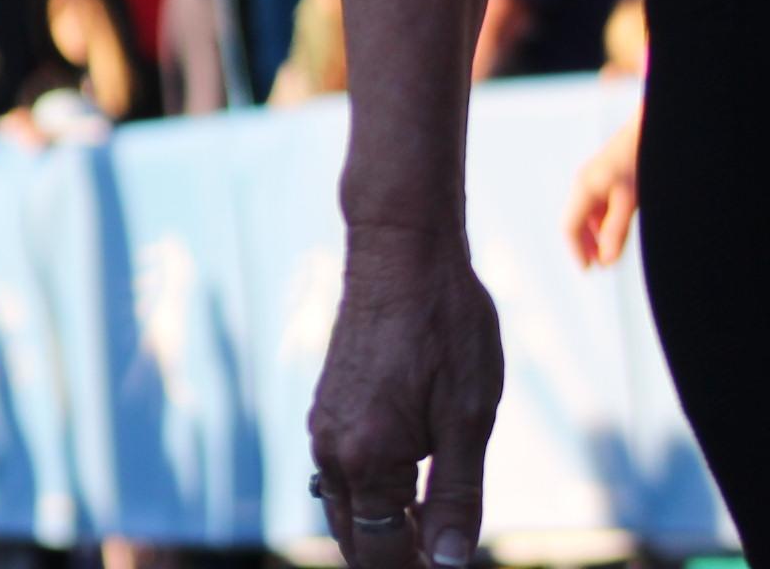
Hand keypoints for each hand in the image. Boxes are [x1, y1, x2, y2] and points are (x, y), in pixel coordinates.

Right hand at [309, 228, 502, 568]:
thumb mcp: (468, 419)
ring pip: (345, 506)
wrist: (401, 254)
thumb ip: (456, 497)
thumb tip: (448, 563)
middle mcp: (331, 446)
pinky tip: (413, 491)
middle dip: (394, 558)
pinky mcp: (328, 405)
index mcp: (364, 456)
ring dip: (385, 529)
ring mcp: (323, 424)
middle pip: (354, 537)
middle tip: (441, 561)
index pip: (380, 552)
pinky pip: (342, 474)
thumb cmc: (445, 329)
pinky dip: (373, 497)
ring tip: (434, 537)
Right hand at [567, 113, 641, 269]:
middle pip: (575, 221)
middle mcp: (582, 184)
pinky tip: (616, 230)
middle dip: (585, 245)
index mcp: (583, 189)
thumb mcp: (629, 200)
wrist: (648, 130)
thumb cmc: (639, 162)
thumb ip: (616, 230)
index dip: (576, 251)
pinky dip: (603, 222)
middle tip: (600, 267)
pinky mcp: (603, 177)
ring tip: (609, 253)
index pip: (569, 227)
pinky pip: (596, 205)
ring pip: (586, 214)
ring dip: (595, 235)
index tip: (588, 271)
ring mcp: (592, 179)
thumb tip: (607, 259)